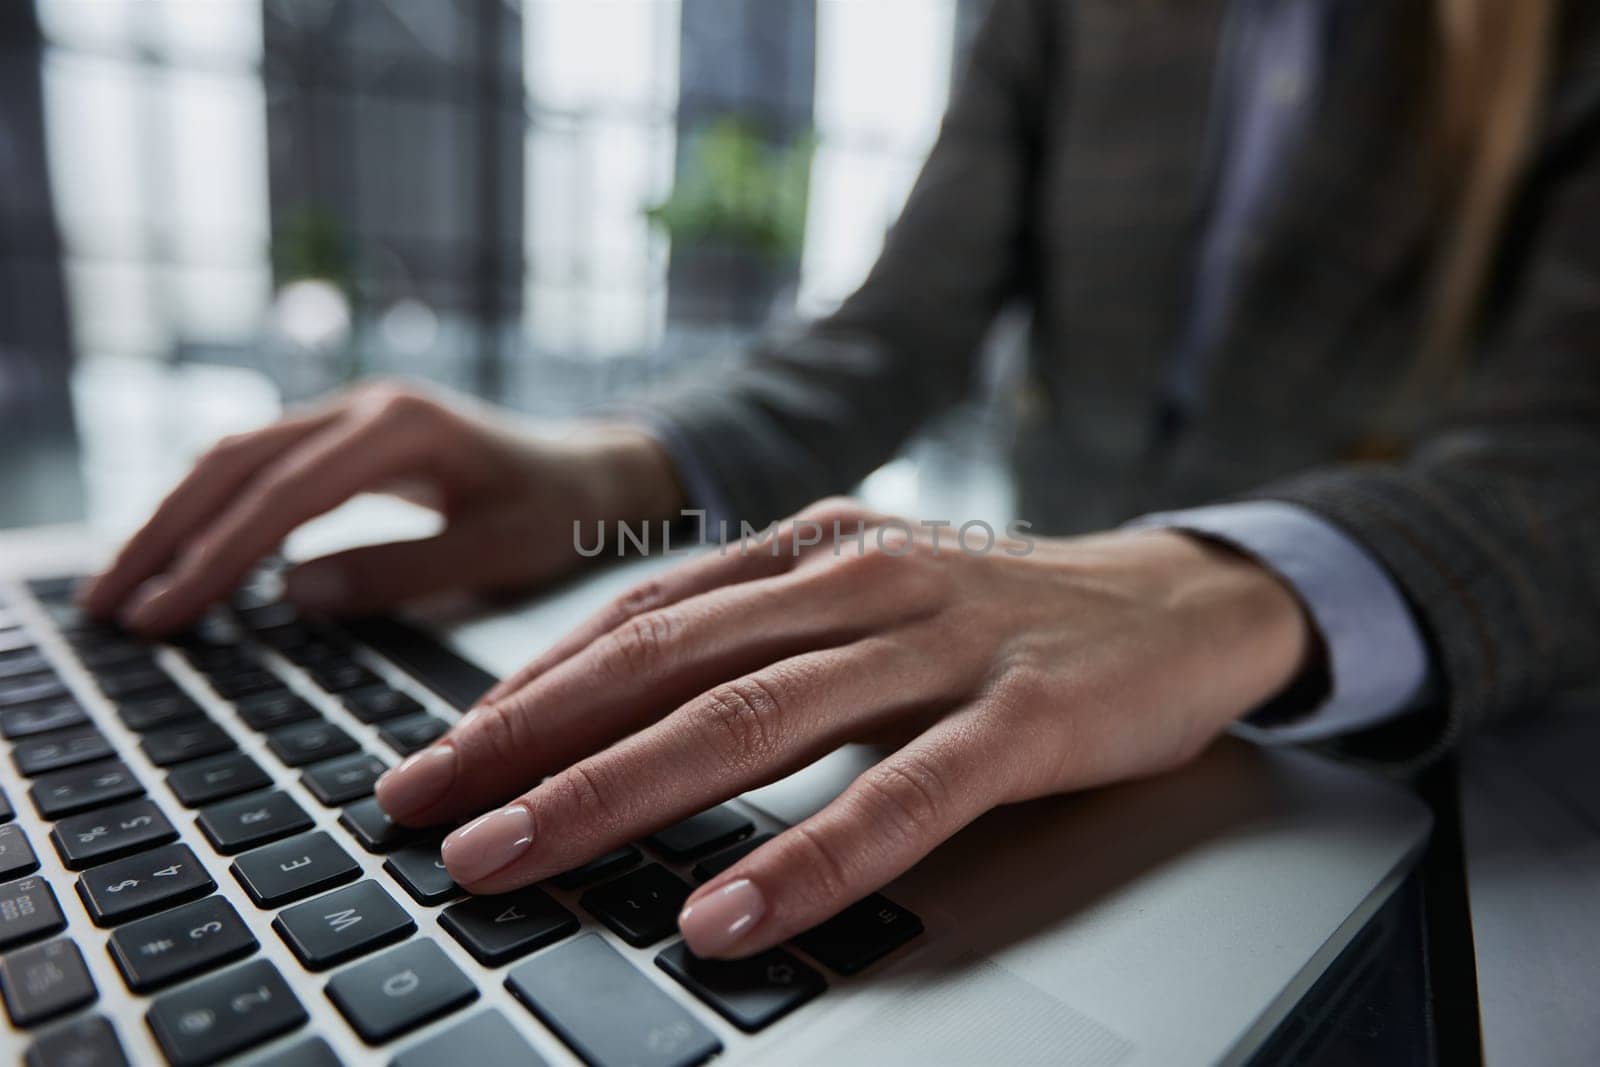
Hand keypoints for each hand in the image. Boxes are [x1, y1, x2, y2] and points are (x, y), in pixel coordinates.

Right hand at [81, 380, 683, 633]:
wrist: (598, 471)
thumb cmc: (561, 513)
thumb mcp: (496, 552)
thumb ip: (399, 571)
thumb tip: (290, 594)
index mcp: (402, 429)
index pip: (283, 498)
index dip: (215, 559)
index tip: (163, 616)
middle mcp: (365, 406)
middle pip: (234, 463)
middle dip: (163, 533)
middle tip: (105, 606)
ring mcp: (353, 413)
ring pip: (236, 458)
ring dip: (174, 518)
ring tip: (120, 589)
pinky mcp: (350, 436)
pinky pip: (262, 467)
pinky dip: (213, 510)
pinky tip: (182, 556)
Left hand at [374, 498, 1313, 958]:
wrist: (1178, 596)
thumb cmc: (997, 612)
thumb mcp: (861, 598)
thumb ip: (752, 637)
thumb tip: (615, 706)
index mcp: (806, 551)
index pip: (635, 620)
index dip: (522, 690)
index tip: (432, 758)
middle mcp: (856, 580)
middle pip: (662, 666)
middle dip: (523, 742)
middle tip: (416, 809)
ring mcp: (939, 644)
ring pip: (752, 718)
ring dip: (615, 792)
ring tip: (510, 857)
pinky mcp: (1022, 716)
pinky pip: (900, 796)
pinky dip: (807, 859)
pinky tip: (725, 915)